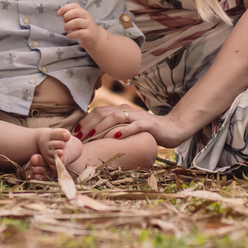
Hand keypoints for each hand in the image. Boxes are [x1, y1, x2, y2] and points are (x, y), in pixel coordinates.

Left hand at [59, 2, 105, 50]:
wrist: (95, 38)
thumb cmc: (83, 28)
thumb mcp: (76, 20)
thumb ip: (69, 16)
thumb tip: (60, 12)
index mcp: (83, 12)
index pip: (75, 5)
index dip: (65, 8)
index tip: (59, 13)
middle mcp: (87, 17)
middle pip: (76, 12)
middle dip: (67, 16)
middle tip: (64, 21)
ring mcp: (89, 25)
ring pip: (77, 22)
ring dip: (68, 25)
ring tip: (65, 29)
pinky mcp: (89, 34)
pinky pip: (79, 33)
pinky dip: (72, 34)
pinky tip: (69, 35)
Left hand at [73, 104, 187, 147]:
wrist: (171, 129)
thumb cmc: (146, 131)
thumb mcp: (127, 128)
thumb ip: (113, 129)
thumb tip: (94, 137)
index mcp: (120, 110)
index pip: (98, 112)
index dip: (85, 121)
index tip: (76, 132)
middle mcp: (127, 110)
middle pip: (104, 112)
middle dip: (89, 123)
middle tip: (79, 135)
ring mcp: (138, 116)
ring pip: (116, 117)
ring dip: (102, 126)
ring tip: (91, 135)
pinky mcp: (148, 124)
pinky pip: (135, 126)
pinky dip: (125, 130)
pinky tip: (116, 136)